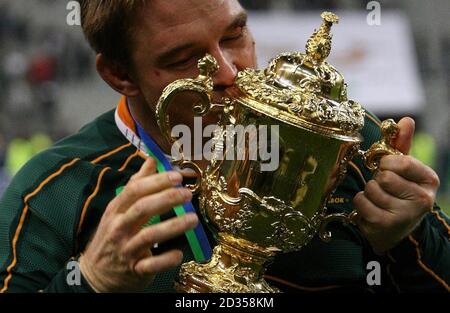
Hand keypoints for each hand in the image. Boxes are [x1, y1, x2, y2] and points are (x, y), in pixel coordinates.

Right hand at [79, 158, 197, 291]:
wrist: (95, 274)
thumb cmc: (112, 235)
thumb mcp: (118, 209)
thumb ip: (136, 185)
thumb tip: (151, 160)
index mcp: (117, 210)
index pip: (134, 190)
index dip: (156, 182)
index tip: (177, 177)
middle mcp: (119, 227)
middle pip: (142, 209)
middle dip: (166, 199)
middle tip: (187, 194)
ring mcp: (126, 249)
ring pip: (149, 236)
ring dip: (172, 226)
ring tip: (193, 219)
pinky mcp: (134, 269)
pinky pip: (151, 265)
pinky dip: (165, 259)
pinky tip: (179, 253)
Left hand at [353, 117, 439, 254]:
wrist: (396, 231)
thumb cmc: (399, 194)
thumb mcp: (404, 170)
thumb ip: (403, 145)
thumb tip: (406, 120)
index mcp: (429, 180)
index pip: (400, 161)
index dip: (387, 163)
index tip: (388, 169)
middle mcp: (422, 199)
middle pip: (384, 176)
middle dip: (377, 180)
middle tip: (384, 189)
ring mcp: (404, 214)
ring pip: (371, 188)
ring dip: (368, 193)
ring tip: (378, 201)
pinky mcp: (385, 224)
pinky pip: (361, 201)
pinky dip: (361, 204)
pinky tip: (371, 210)